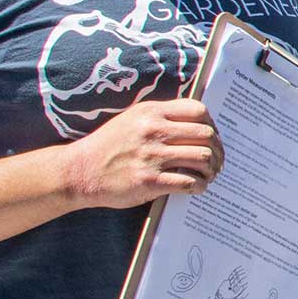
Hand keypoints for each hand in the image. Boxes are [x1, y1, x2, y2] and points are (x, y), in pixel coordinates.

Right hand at [61, 98, 222, 209]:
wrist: (79, 172)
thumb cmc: (109, 145)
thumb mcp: (132, 119)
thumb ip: (161, 117)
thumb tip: (197, 124)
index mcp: (152, 112)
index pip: (198, 110)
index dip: (212, 125)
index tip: (213, 138)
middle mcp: (153, 131)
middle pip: (205, 135)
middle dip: (217, 150)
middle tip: (217, 161)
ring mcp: (152, 156)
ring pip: (202, 158)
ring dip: (212, 169)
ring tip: (209, 175)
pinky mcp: (148, 181)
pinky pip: (188, 181)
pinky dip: (199, 186)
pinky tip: (197, 188)